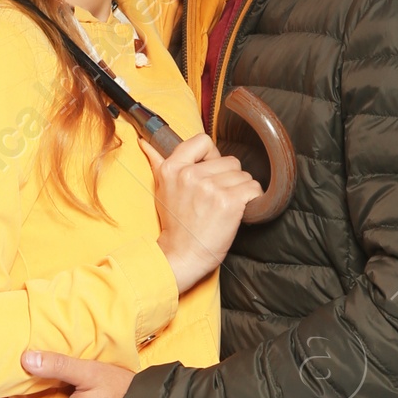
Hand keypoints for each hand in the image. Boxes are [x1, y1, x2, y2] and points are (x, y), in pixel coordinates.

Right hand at [142, 132, 262, 292]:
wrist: (183, 256)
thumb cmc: (175, 225)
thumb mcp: (161, 190)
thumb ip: (156, 163)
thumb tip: (144, 142)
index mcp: (172, 168)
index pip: (203, 141)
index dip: (212, 155)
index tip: (211, 170)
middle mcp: (191, 175)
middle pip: (229, 161)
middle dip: (228, 178)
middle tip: (217, 197)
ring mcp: (210, 188)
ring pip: (243, 175)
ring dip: (240, 190)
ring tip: (225, 206)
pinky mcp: (229, 202)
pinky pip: (253, 188)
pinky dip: (252, 199)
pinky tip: (239, 210)